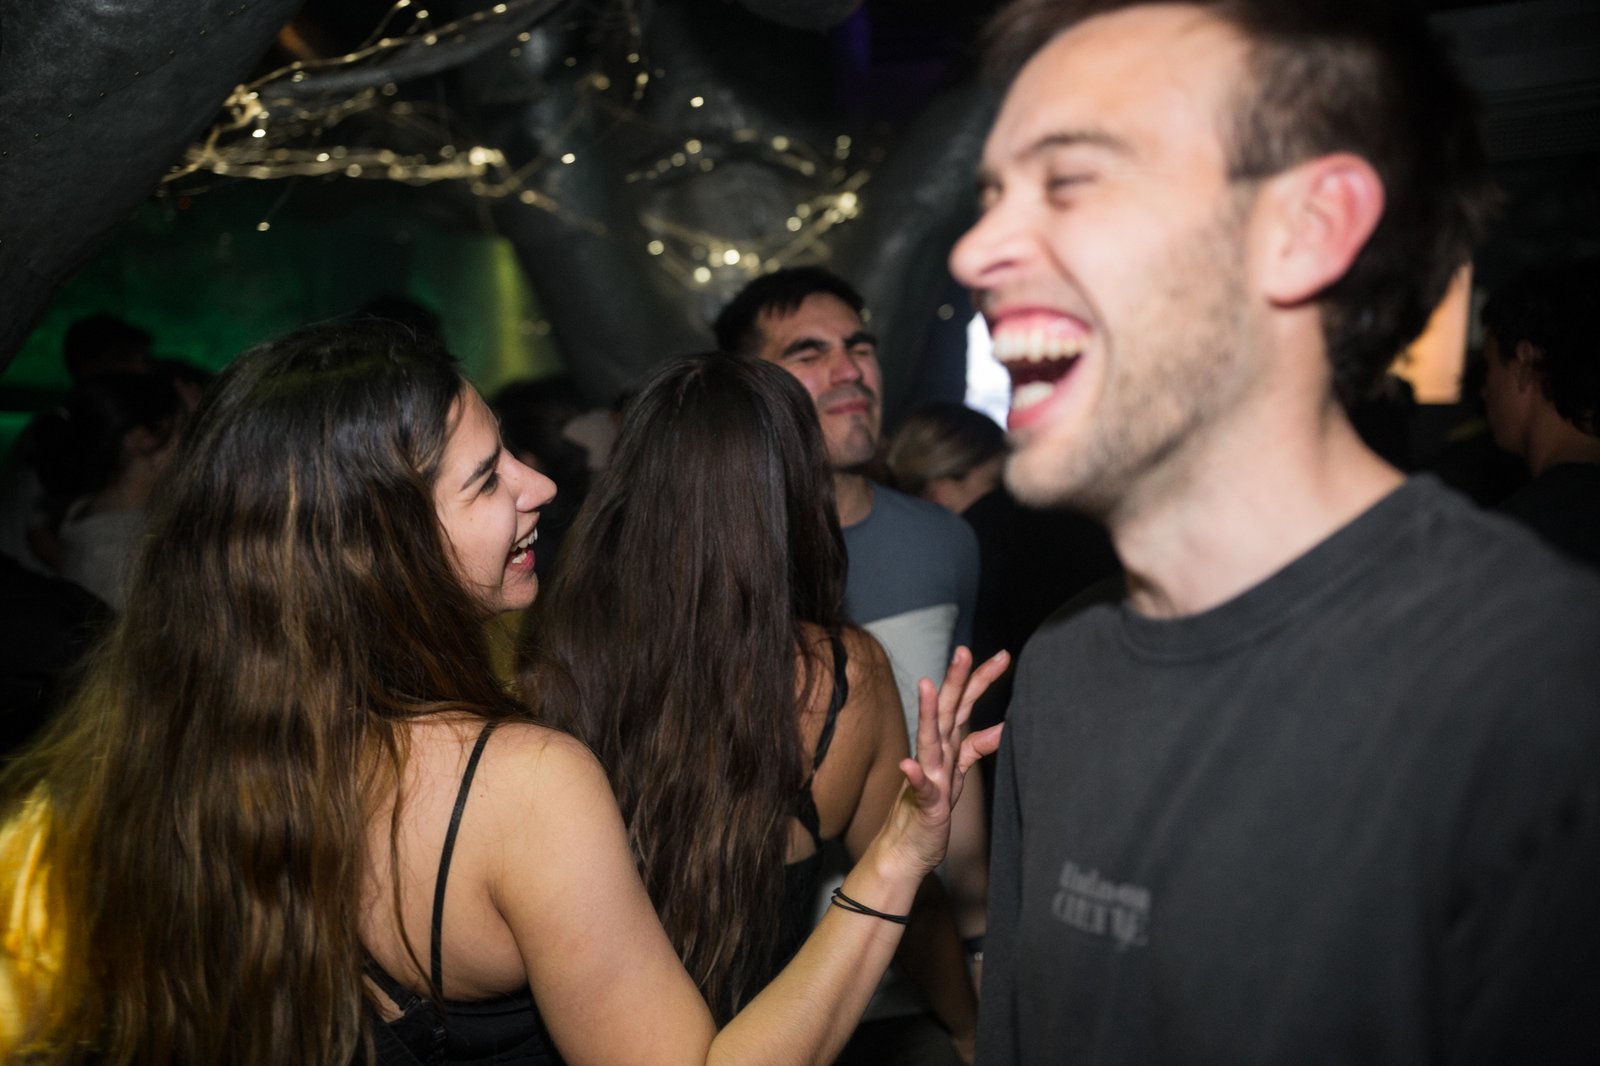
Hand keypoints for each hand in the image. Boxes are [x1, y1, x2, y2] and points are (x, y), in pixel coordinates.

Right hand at [887, 647, 1008, 872]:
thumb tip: (1004, 725)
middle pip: (946, 710)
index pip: (963, 703)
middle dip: (955, 680)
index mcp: (946, 744)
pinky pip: (919, 789)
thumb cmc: (932, 806)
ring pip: (928, 740)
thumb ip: (975, 746)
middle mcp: (935, 754)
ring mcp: (928, 777)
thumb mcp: (959, 772)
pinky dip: (913, 776)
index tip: (1002, 655)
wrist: (906, 848)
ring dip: (926, 712)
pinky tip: (907, 765)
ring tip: (926, 686)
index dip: (980, 679)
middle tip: (963, 650)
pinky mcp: (923, 804)